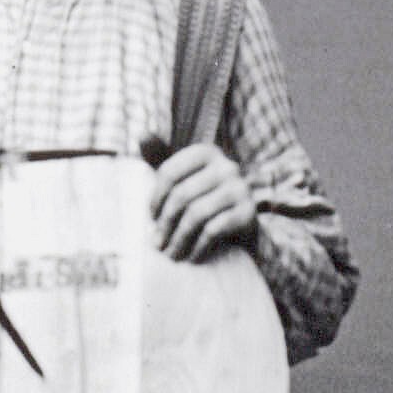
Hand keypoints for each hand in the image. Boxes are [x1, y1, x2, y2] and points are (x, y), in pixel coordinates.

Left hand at [148, 144, 257, 261]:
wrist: (243, 228)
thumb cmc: (205, 201)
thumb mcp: (184, 178)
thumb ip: (162, 158)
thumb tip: (142, 135)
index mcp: (206, 152)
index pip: (169, 172)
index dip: (155, 199)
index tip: (151, 219)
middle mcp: (227, 166)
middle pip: (182, 195)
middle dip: (165, 223)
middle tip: (156, 244)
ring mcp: (240, 188)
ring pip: (197, 214)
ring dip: (179, 239)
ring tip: (170, 254)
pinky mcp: (249, 213)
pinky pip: (214, 230)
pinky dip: (198, 247)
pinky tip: (191, 258)